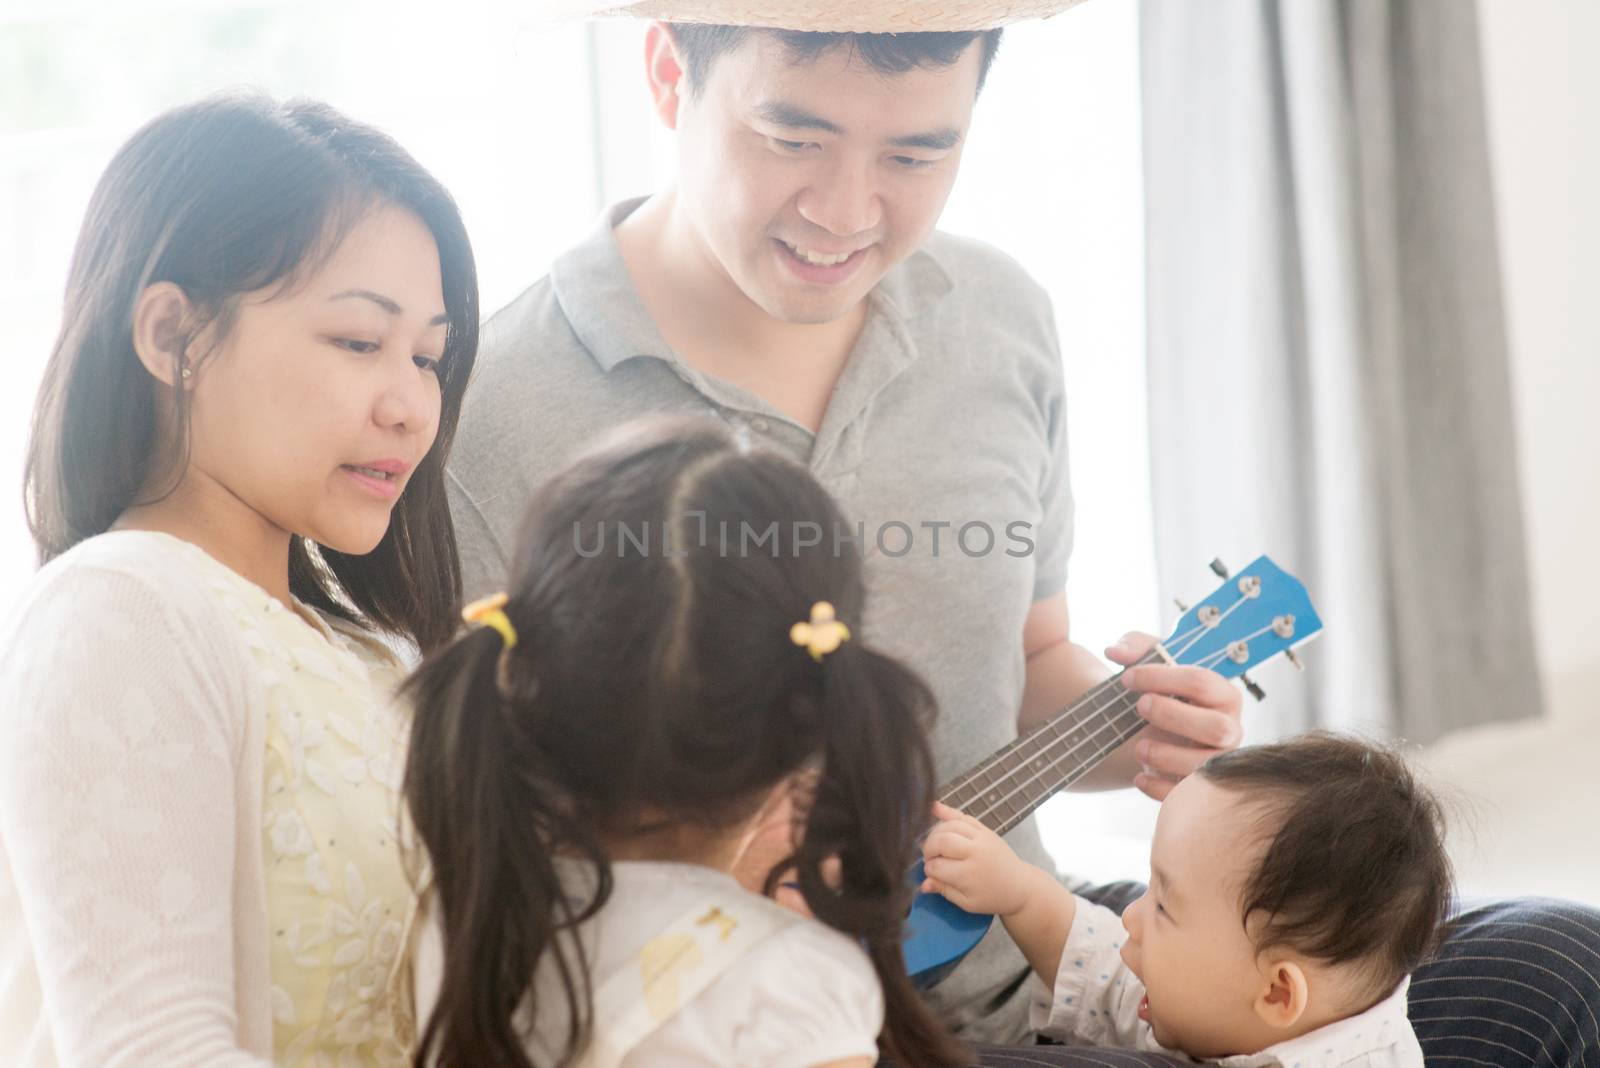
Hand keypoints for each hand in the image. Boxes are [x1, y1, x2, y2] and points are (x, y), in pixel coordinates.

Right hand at [919, 802, 1039, 916]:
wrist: (1020, 886)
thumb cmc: (993, 897)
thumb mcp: (968, 902)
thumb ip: (945, 891)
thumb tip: (923, 884)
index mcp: (969, 873)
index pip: (937, 866)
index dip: (929, 870)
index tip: (931, 875)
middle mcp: (975, 851)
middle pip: (941, 841)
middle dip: (928, 849)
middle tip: (930, 859)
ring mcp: (981, 837)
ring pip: (949, 826)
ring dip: (935, 833)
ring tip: (934, 845)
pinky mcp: (985, 829)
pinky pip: (963, 816)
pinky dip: (947, 811)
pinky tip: (934, 807)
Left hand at [1108, 631, 1243, 800]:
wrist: (1159, 730)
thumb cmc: (1162, 691)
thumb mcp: (1152, 663)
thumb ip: (1135, 647)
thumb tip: (1115, 651)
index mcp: (1222, 693)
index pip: (1201, 682)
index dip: (1161, 677)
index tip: (1128, 677)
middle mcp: (1229, 728)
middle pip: (1215, 726)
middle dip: (1172, 716)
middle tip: (1139, 707)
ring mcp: (1218, 761)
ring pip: (1206, 765)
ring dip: (1167, 755)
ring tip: (1138, 746)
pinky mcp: (1201, 788)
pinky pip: (1188, 794)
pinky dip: (1160, 788)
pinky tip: (1139, 776)